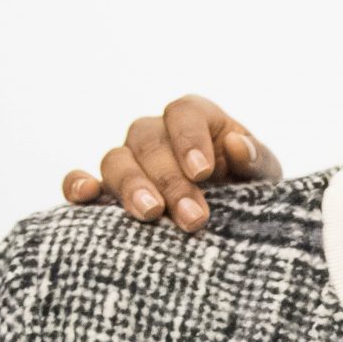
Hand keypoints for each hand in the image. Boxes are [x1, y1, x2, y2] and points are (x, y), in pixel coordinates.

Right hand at [61, 95, 281, 231]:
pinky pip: (80, 181)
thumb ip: (257, 161)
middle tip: (192, 217)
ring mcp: (130, 163)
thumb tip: (237, 145)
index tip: (202, 173)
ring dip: (132, 187)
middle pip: (148, 141)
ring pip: (115, 160)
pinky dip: (77, 186)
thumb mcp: (265, 178)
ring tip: (151, 215)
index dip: (188, 139)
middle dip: (170, 180)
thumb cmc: (251, 193)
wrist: (235, 228)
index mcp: (197, 121)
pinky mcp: (108, 193)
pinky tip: (86, 196)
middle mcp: (158, 135)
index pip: (183, 113)